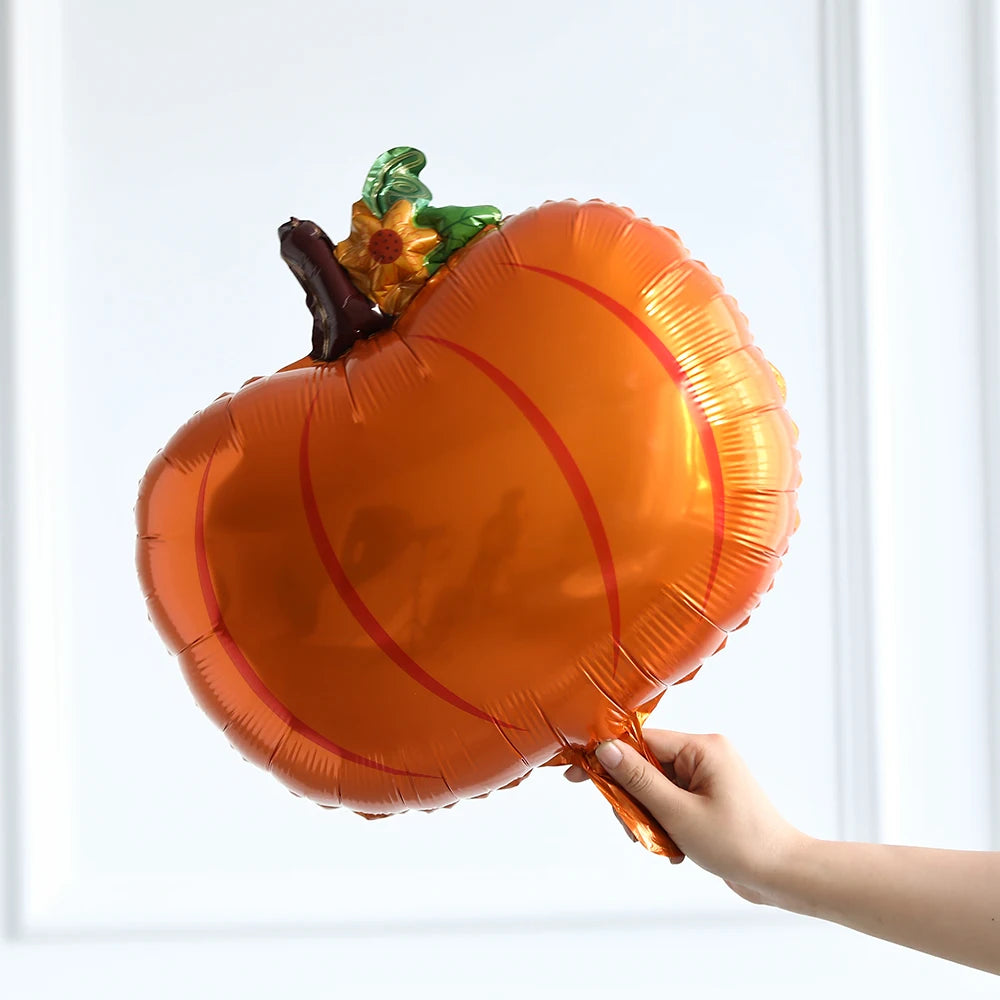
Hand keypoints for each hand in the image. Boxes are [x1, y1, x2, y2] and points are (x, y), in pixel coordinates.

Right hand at [565, 729, 805, 904]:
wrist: (782, 876)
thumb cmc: (739, 843)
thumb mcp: (678, 813)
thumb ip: (639, 780)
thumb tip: (606, 749)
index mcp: (703, 748)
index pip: (642, 741)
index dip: (609, 758)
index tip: (579, 774)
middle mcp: (707, 754)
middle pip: (647, 766)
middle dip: (635, 799)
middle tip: (634, 829)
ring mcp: (710, 776)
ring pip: (657, 788)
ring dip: (651, 817)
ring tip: (664, 845)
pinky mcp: (711, 797)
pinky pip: (673, 801)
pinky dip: (667, 824)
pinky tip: (677, 849)